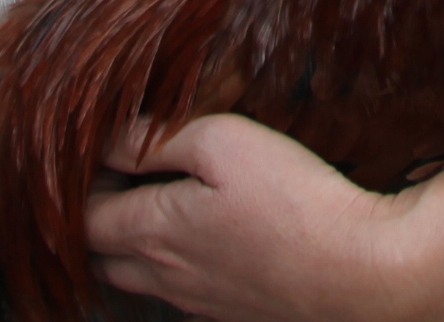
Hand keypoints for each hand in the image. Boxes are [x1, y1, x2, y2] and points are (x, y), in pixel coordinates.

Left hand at [94, 113, 443, 321]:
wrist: (361, 273)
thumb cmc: (294, 201)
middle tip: (121, 176)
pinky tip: (205, 240)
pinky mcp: (232, 312)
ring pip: (139, 280)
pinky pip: (180, 294)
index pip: (84, 219)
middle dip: (98, 218)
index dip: (82, 185)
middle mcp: (165, 276)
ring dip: (132, 245)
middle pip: (102, 257)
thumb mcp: (223, 141)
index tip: (100, 152)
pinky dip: (173, 267)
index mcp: (153, 232)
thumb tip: (110, 140)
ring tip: (156, 204)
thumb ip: (158, 139)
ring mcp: (199, 301)